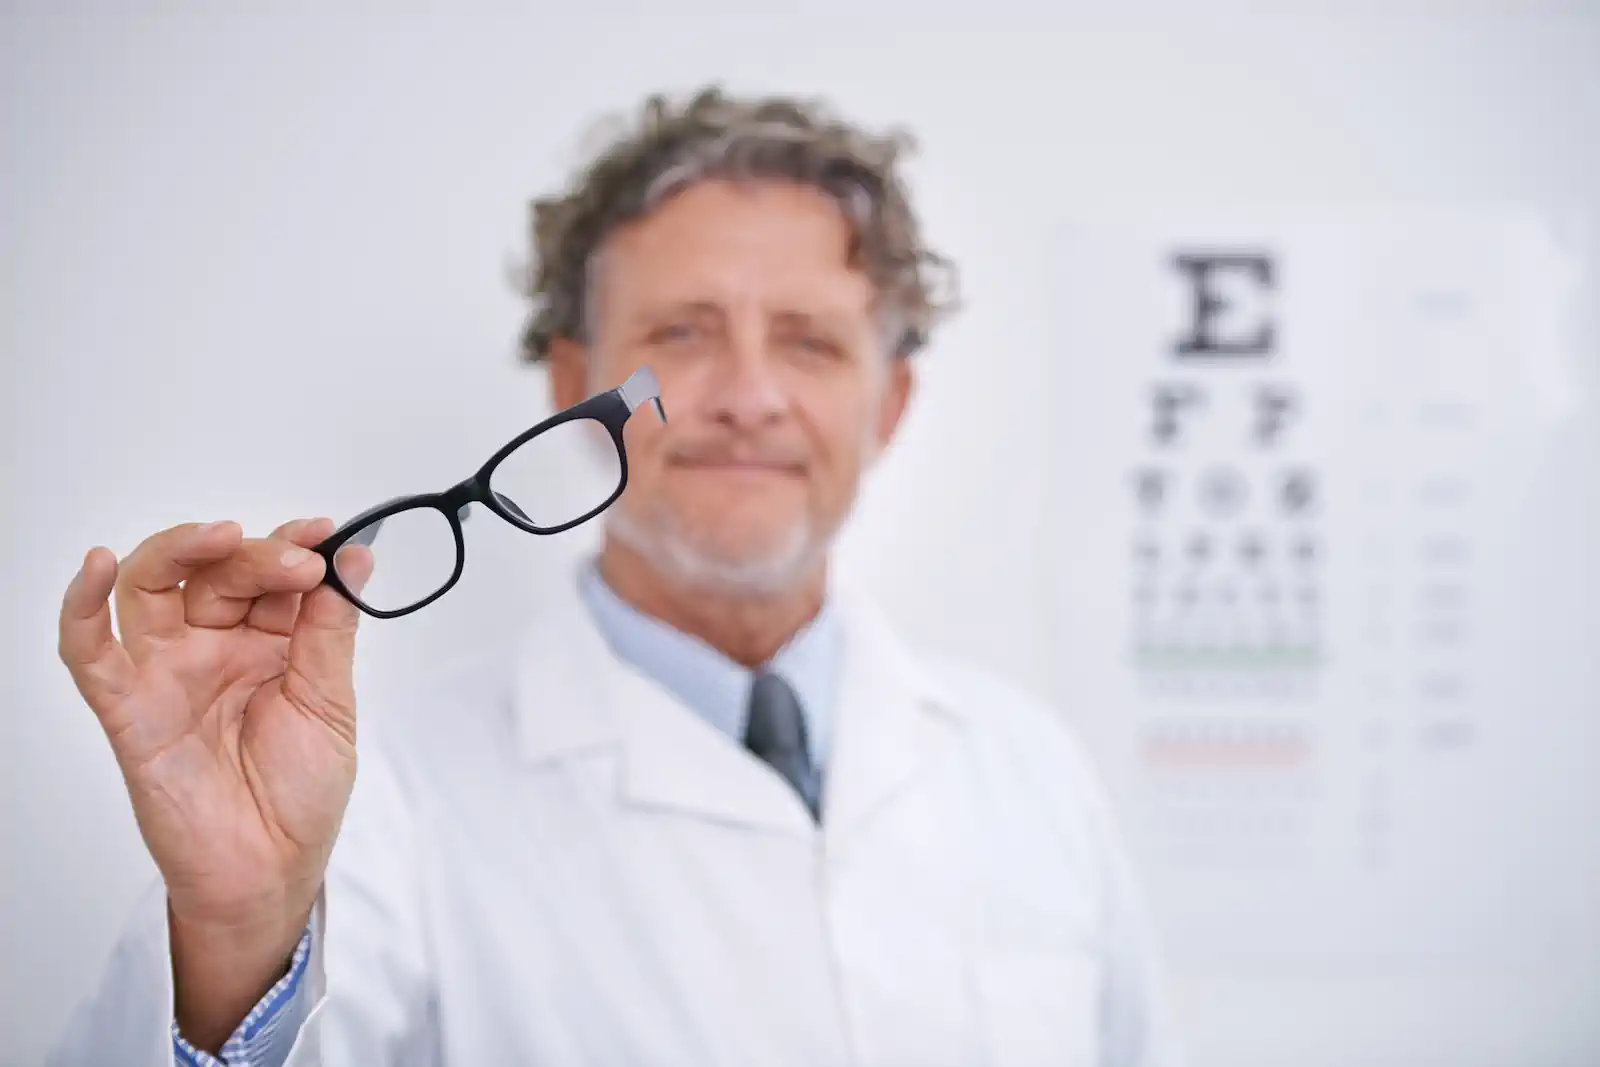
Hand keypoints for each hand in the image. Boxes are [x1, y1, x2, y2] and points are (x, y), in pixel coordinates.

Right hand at [57, 518, 372, 1048]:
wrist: (270, 870)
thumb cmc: (298, 794)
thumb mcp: (330, 704)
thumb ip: (331, 630)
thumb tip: (356, 556)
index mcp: (268, 641)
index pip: (270, 572)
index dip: (294, 545)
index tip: (325, 534)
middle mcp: (214, 646)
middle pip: (217, 571)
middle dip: (257, 554)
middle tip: (298, 562)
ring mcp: (168, 672)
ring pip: (151, 586)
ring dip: (180, 550)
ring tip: (222, 537)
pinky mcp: (128, 708)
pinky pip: (90, 652)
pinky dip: (83, 607)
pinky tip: (98, 567)